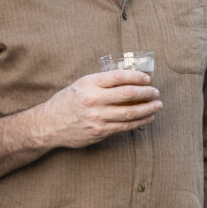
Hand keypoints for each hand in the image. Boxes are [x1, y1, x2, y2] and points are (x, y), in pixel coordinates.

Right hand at [41, 69, 160, 148]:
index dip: (137, 77)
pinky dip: (140, 122)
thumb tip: (127, 80)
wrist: (49, 124)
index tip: (147, 78)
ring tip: (157, 105)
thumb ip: (100, 82)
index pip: (119, 77)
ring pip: (130, 112)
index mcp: (89, 84)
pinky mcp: (100, 131)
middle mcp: (93, 99)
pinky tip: (148, 118)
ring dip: (148, 108)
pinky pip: (125, 126)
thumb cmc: (66, 102)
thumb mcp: (80, 85)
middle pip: (128, 94)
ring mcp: (97, 117)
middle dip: (147, 92)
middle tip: (156, 92)